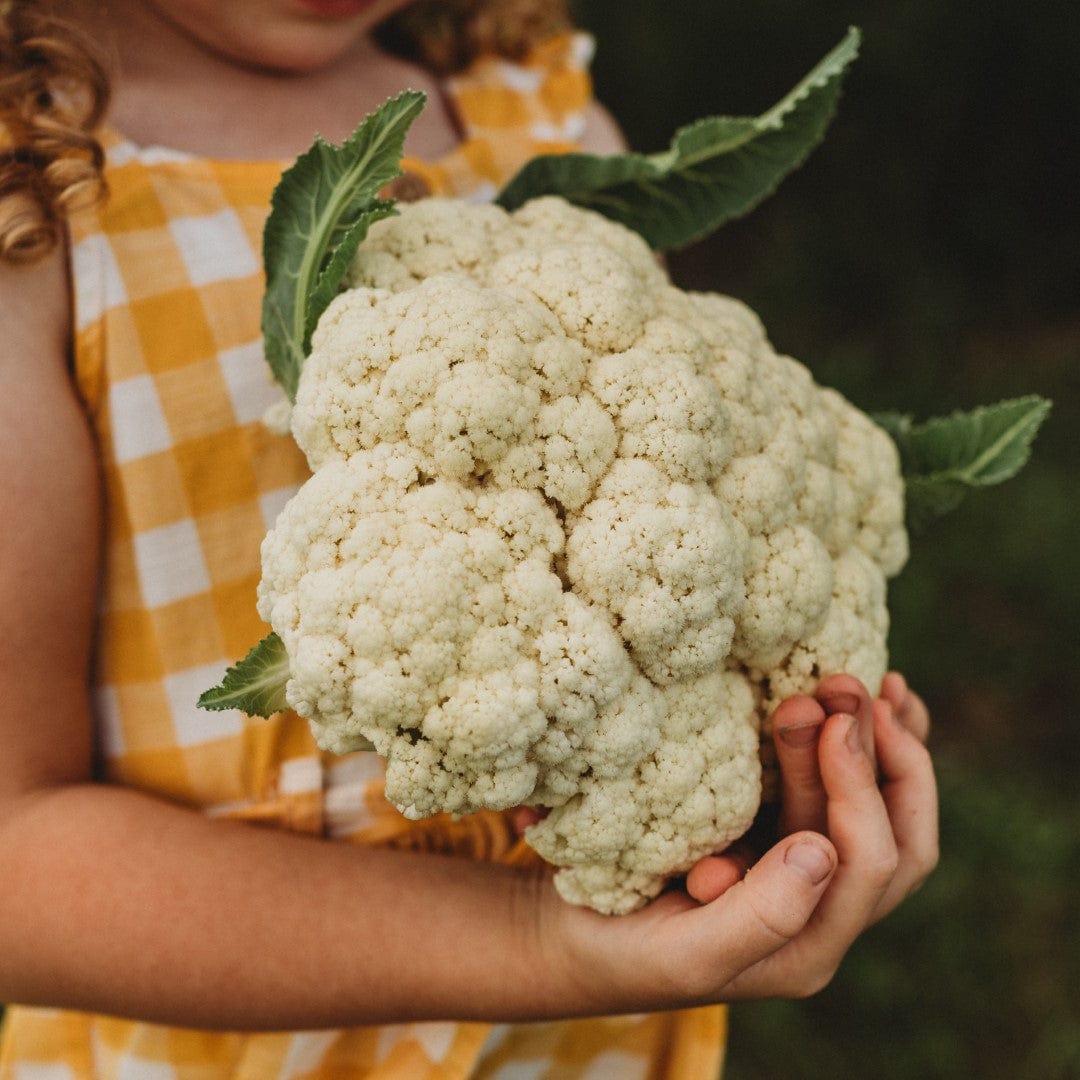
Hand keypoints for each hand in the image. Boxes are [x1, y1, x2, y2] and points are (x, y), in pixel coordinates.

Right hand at [539, 672, 937, 1008]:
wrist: (570, 941)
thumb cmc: (619, 952)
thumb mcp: (684, 952)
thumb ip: (761, 917)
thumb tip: (823, 852)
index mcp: (810, 944)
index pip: (869, 861)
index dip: (859, 786)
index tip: (824, 720)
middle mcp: (822, 911)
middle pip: (887, 829)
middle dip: (876, 753)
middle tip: (838, 683)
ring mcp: (804, 872)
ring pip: (875, 808)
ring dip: (874, 742)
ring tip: (855, 680)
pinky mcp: (776, 836)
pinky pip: (844, 792)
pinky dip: (867, 745)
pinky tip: (876, 699)